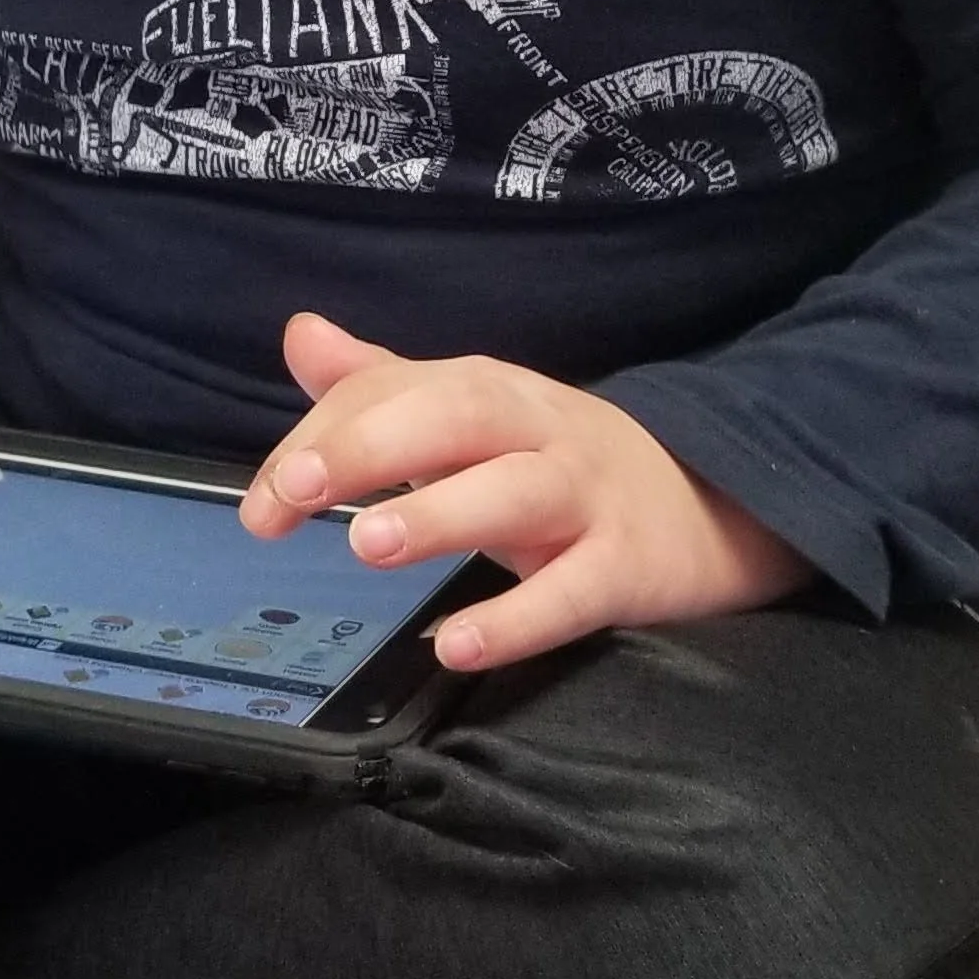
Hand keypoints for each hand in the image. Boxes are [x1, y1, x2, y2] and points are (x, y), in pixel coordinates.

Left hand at [239, 314, 812, 673]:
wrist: (714, 504)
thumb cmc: (560, 464)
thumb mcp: (474, 417)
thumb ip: (382, 385)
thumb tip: (300, 334)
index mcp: (489, 390)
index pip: (397, 390)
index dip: (324, 433)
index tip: (265, 495)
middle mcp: (537, 430)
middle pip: (456, 416)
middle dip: (369, 444)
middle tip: (292, 490)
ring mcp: (586, 497)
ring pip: (515, 493)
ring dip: (439, 513)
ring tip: (365, 543)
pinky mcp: (627, 568)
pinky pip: (572, 592)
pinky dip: (516, 619)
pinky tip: (455, 644)